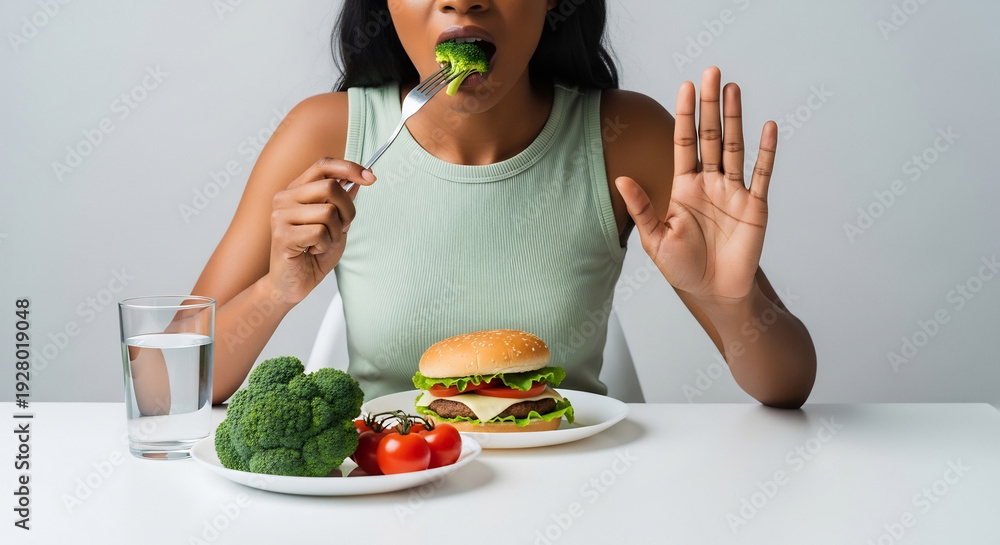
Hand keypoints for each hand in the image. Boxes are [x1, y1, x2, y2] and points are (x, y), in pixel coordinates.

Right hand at [266, 157, 375, 304]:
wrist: (293, 283)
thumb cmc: (313, 252)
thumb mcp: (336, 224)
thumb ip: (343, 202)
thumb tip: (360, 179)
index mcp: (297, 190)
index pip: (323, 165)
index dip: (350, 168)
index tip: (371, 177)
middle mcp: (285, 197)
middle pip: (330, 186)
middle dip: (348, 210)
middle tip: (341, 228)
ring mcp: (281, 215)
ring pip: (328, 212)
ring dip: (335, 232)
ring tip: (322, 242)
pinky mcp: (282, 234)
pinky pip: (320, 232)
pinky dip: (325, 245)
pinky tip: (313, 250)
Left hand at [616, 66, 776, 303]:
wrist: (713, 292)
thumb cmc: (682, 268)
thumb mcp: (655, 239)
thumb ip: (642, 208)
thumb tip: (620, 179)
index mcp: (685, 187)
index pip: (684, 142)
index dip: (686, 115)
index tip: (686, 86)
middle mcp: (710, 183)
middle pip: (710, 136)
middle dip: (710, 105)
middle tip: (711, 71)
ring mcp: (734, 191)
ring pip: (734, 147)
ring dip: (734, 118)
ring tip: (732, 88)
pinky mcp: (755, 206)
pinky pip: (762, 174)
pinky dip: (766, 151)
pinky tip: (767, 126)